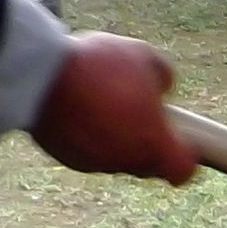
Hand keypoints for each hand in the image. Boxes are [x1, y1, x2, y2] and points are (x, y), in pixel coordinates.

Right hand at [29, 32, 196, 183]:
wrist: (40, 76)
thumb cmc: (100, 66)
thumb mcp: (144, 57)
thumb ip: (163, 76)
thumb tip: (162, 87)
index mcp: (152, 143)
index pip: (182, 170)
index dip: (186, 156)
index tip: (181, 139)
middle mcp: (123, 161)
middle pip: (147, 163)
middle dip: (148, 140)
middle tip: (139, 107)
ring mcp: (92, 163)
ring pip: (114, 155)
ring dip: (115, 134)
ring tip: (103, 97)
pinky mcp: (64, 157)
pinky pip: (86, 149)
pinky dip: (87, 133)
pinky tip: (79, 104)